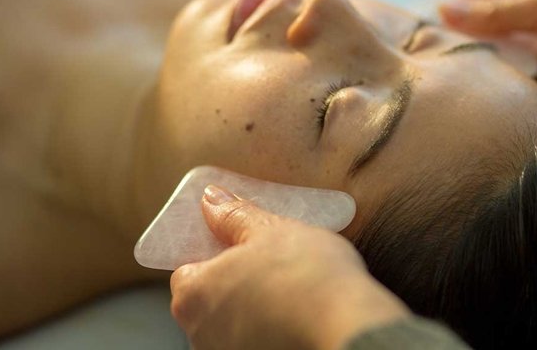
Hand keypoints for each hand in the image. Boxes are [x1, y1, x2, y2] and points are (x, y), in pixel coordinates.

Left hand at [170, 186, 409, 349]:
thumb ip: (234, 216)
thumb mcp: (270, 230)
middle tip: (272, 260)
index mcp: (193, 295)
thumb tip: (213, 200)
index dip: (215, 253)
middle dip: (236, 279)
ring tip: (292, 286)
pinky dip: (274, 326)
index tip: (241, 241)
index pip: (188, 269)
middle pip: (211, 298)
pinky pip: (258, 338)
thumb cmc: (307, 276)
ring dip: (256, 305)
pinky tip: (300, 311)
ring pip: (236, 322)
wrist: (349, 326)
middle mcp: (200, 334)